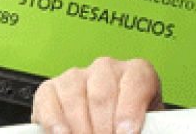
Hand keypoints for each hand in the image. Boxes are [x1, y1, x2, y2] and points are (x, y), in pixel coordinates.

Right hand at [30, 56, 161, 133]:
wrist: (113, 126)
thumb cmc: (128, 126)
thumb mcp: (144, 125)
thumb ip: (146, 127)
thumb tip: (130, 130)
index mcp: (136, 73)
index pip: (136, 83)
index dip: (130, 111)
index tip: (126, 133)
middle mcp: (106, 68)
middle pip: (103, 95)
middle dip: (104, 127)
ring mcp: (76, 75)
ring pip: (75, 97)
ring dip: (82, 127)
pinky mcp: (51, 88)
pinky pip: (49, 100)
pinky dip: (55, 121)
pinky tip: (63, 133)